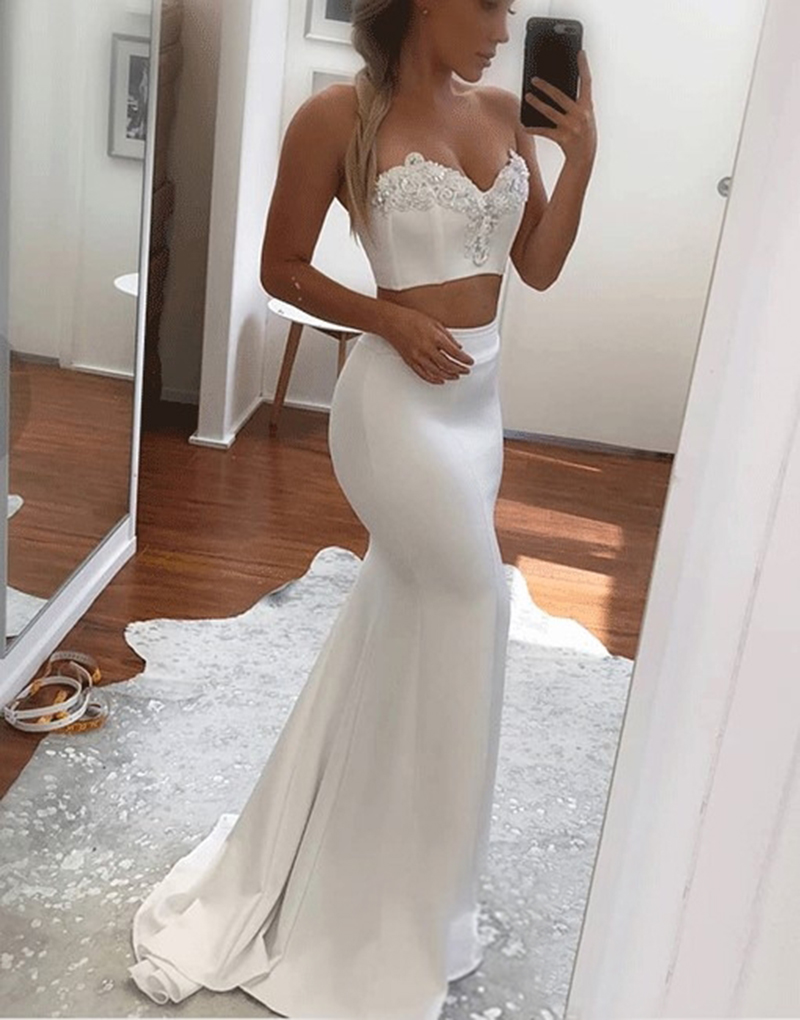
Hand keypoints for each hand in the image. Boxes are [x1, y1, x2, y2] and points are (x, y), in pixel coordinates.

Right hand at [383, 305, 473, 384]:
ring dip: (449, 376)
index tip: (470, 362)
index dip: (464, 359)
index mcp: (435, 337)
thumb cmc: (412, 319)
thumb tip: (458, 347)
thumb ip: (447, 336)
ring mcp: (418, 357)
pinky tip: (441, 380)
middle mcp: (427, 349)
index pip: (454, 353)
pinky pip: (424, 375)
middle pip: (447, 365)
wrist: (392, 322)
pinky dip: (434, 379)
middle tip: (466, 371)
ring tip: (456, 376)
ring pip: (437, 372)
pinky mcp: (410, 362)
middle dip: (459, 369)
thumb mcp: (434, 322)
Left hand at [523, 50, 596, 166]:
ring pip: (550, 112)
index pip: (587, 82)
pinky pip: (545, 131)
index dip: (584, 67)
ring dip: (537, 103)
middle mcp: (580, 115)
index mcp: (588, 107)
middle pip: (561, 97)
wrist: (585, 157)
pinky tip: (524, 125)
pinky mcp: (562, 138)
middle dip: (546, 87)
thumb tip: (556, 89)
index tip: (580, 52)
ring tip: (527, 96)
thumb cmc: (583, 134)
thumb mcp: (584, 116)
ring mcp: (571, 127)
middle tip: (534, 79)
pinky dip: (534, 129)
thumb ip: (575, 103)